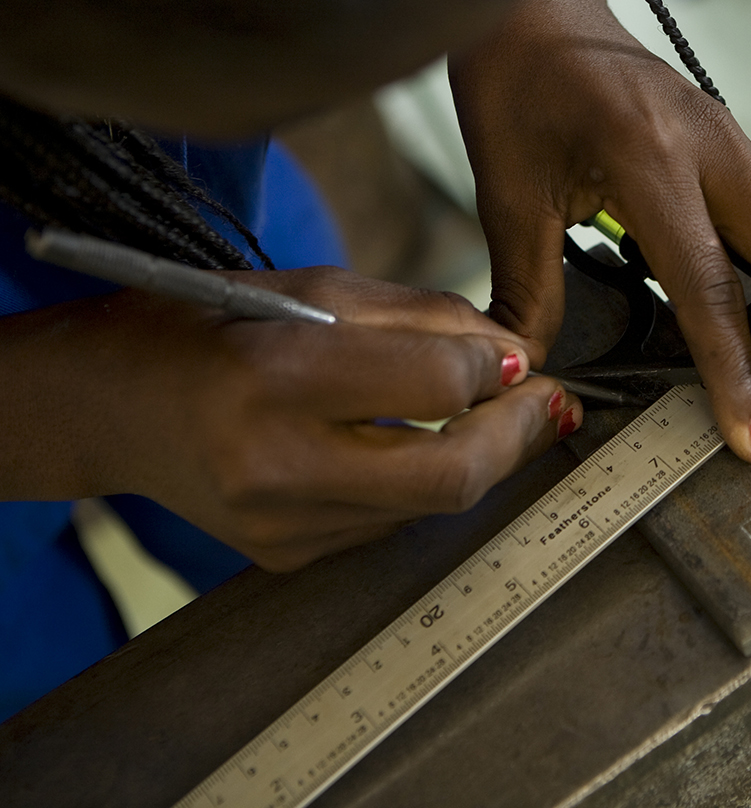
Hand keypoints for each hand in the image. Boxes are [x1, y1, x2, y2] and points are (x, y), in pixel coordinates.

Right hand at [0, 268, 581, 570]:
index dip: (494, 366)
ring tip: (490, 414)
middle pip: (452, 476)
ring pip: (431, 504)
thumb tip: (510, 349)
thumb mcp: (311, 291)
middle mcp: (277, 466)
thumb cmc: (206, 328)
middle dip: (517, 435)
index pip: (437, 386)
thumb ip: (421, 318)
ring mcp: (282, 525)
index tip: (515, 353)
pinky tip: (419, 446)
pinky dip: (424, 481)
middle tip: (547, 401)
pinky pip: (392, 521)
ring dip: (481, 457)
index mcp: (277, 378)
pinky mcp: (288, 555)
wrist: (106, 406)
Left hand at [450, 0, 750, 462]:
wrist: (541, 9)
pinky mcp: (746, 153)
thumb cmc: (517, 91)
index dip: (735, 368)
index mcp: (648, 154)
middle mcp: (713, 145)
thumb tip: (530, 373)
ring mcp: (739, 144)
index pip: (708, 280)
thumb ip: (527, 288)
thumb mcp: (505, 190)